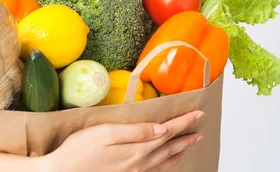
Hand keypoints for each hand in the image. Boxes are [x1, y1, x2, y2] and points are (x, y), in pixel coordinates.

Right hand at [41, 109, 203, 171]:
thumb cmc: (79, 150)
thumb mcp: (106, 133)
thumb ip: (135, 131)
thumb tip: (160, 128)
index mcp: (136, 149)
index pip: (166, 132)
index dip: (183, 123)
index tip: (198, 114)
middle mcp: (139, 163)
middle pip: (169, 147)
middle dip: (185, 136)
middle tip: (200, 128)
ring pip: (164, 162)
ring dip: (179, 152)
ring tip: (190, 143)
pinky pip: (154, 171)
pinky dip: (166, 165)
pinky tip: (166, 162)